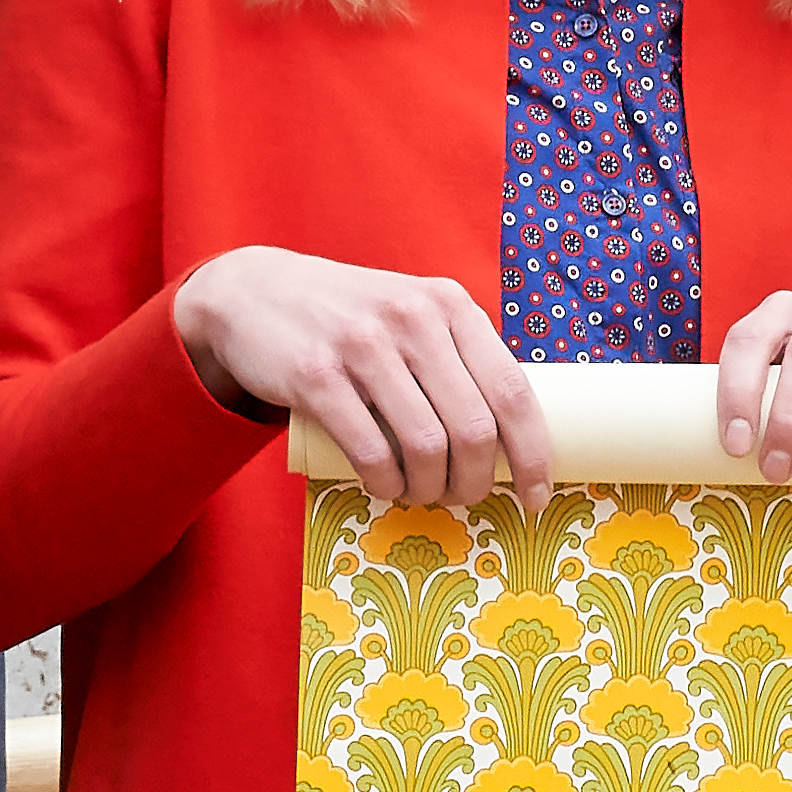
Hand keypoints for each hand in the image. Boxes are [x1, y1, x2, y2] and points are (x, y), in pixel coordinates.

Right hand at [177, 249, 554, 506]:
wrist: (255, 293)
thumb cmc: (349, 319)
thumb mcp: (411, 312)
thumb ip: (456, 356)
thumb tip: (509, 438)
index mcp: (450, 304)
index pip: (513, 390)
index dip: (534, 455)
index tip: (536, 496)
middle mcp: (413, 318)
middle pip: (473, 429)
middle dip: (476, 482)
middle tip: (462, 498)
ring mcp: (363, 345)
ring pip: (425, 446)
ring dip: (429, 489)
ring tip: (420, 494)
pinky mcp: (317, 375)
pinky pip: (370, 451)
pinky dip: (385, 484)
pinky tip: (384, 487)